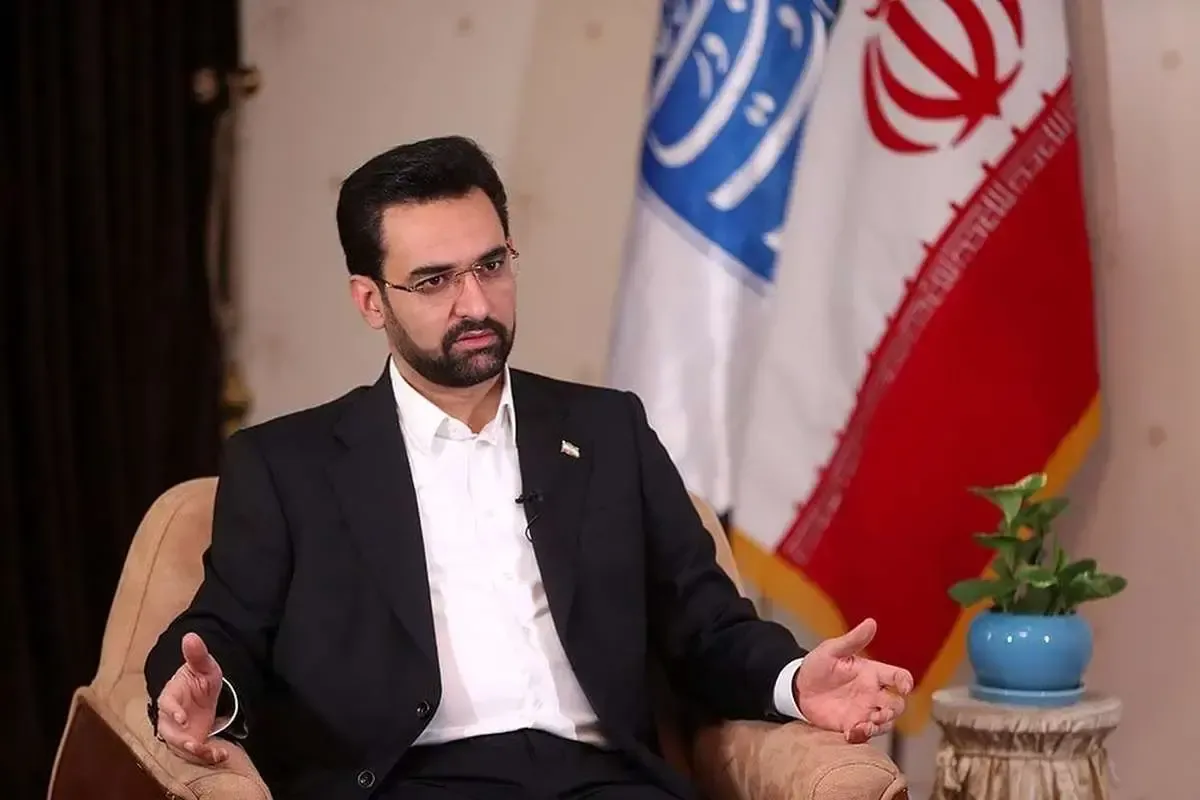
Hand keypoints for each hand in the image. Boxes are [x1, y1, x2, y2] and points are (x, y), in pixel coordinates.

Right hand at [153, 632, 229, 764]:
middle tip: (192, 745)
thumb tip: (191, 636)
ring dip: (195, 752)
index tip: (182, 718)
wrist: (202, 695)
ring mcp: (179, 732)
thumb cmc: (199, 679)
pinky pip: (196, 753)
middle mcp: (170, 717)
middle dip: (179, 741)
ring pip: (181, 746)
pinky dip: (208, 756)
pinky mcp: (190, 742)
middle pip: (169, 732)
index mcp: (171, 695)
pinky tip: (222, 754)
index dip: (172, 711)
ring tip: (212, 753)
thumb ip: (197, 655)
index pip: (166, 703)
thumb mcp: (204, 666)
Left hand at [793, 618, 913, 743]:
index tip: (903, 688)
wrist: (797, 689)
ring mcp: (863, 710)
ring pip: (886, 722)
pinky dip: (863, 735)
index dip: (905, 682)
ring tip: (865, 725)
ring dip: (881, 725)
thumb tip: (871, 622)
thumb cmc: (817, 666)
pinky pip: (866, 734)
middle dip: (894, 710)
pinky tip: (851, 733)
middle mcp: (872, 693)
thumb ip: (852, 640)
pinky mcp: (852, 725)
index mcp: (871, 673)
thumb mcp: (832, 650)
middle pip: (898, 704)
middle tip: (879, 712)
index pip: (898, 677)